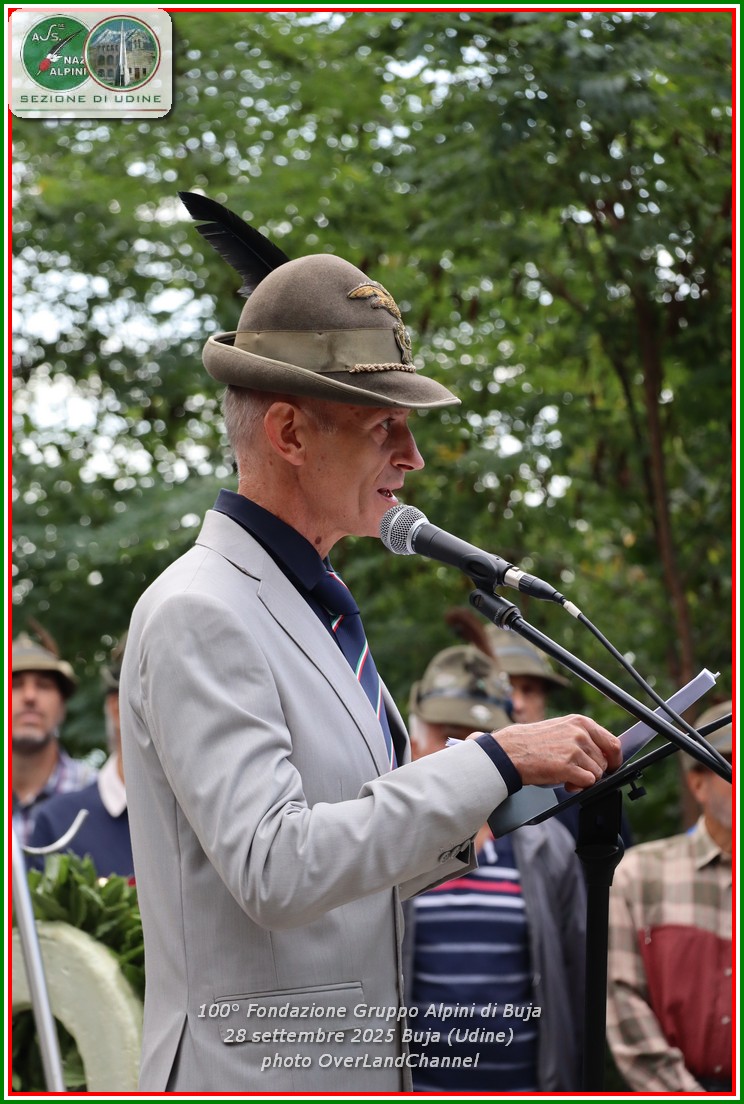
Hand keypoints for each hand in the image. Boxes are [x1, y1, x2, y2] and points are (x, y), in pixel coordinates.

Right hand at [470, 714, 621, 791]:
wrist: (509, 751)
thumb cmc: (532, 742)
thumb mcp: (560, 730)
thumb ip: (582, 738)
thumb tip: (604, 754)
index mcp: (580, 722)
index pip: (613, 743)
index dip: (615, 759)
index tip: (612, 767)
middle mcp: (580, 734)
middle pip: (604, 762)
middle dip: (593, 771)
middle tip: (575, 772)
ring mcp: (575, 750)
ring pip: (596, 774)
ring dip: (583, 779)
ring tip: (565, 775)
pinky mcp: (568, 766)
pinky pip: (587, 782)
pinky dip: (578, 786)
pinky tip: (564, 781)